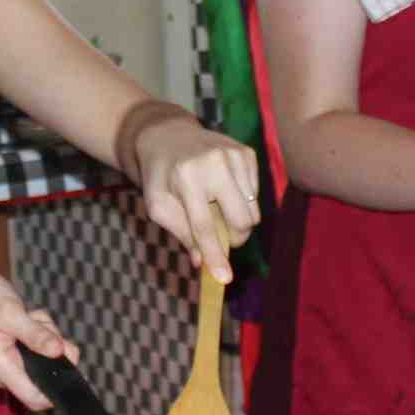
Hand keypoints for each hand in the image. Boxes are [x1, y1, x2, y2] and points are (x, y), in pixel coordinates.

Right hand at [0, 270, 68, 410]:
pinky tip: (27, 317)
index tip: (67, 360)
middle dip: (52, 345)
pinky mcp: (18, 353)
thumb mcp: (9, 312)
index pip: (36, 399)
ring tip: (28, 316)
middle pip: (47, 372)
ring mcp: (13, 363)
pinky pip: (41, 346)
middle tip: (37, 322)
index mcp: (1, 367)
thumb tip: (58, 352)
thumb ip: (34, 334)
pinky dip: (40, 330)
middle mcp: (7, 372)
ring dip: (46, 333)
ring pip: (48, 355)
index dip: (57, 388)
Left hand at [131, 111, 260, 282]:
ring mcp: (234, 155)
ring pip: (253, 210)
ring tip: (216, 207)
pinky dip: (242, 201)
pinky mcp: (247, 153)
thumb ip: (181, 233)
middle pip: (241, 219)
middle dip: (235, 238)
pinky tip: (223, 190)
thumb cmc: (160, 175)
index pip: (205, 226)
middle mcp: (214, 163)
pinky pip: (256, 194)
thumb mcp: (158, 205)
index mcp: (186, 177)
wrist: (168, 135)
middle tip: (222, 239)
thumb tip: (203, 262)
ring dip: (237, 219)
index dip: (216, 255)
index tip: (225, 279)